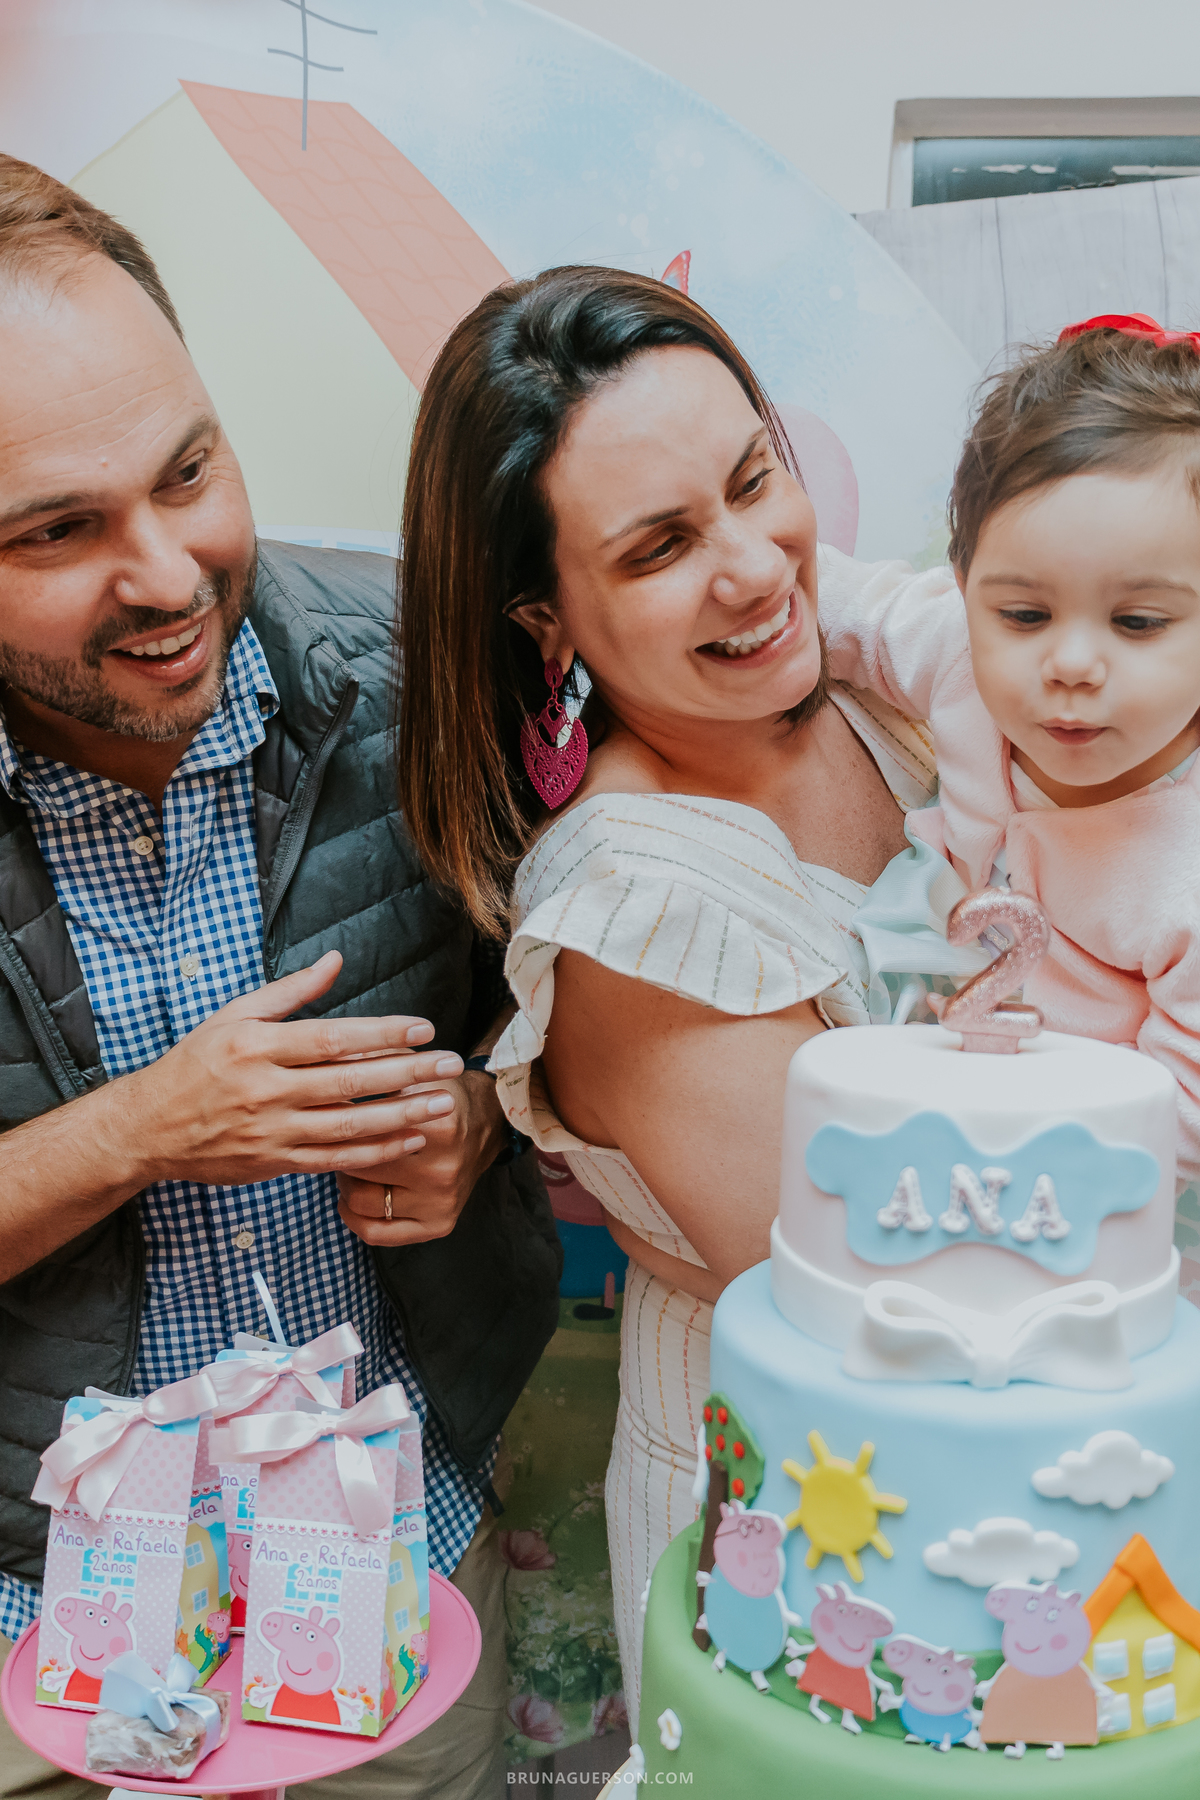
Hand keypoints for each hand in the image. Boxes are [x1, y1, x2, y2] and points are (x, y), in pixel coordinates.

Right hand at [107, 951, 465, 1187]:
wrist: (149, 1127)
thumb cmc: (195, 1064)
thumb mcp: (234, 1015)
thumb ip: (290, 991)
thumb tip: (335, 960)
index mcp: (258, 1046)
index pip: (332, 1037)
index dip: (382, 1034)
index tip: (423, 1029)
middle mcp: (266, 1089)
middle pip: (349, 1081)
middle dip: (406, 1073)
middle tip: (450, 1065)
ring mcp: (271, 1130)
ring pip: (348, 1125)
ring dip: (401, 1116)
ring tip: (442, 1105)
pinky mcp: (275, 1162)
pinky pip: (335, 1159)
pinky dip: (376, 1151)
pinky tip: (410, 1140)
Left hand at [336, 1068, 507, 1246]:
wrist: (487, 1121)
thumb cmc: (441, 1092)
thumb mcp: (413, 1068)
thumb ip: (373, 1062)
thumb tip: (325, 1057)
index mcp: (437, 1127)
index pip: (362, 1130)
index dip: (336, 1119)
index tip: (325, 1112)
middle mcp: (441, 1170)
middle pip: (358, 1166)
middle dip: (339, 1149)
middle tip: (333, 1136)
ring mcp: (441, 1201)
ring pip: (362, 1202)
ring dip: (345, 1182)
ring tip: (347, 1163)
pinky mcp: (438, 1224)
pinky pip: (378, 1233)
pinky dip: (356, 1217)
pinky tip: (350, 1198)